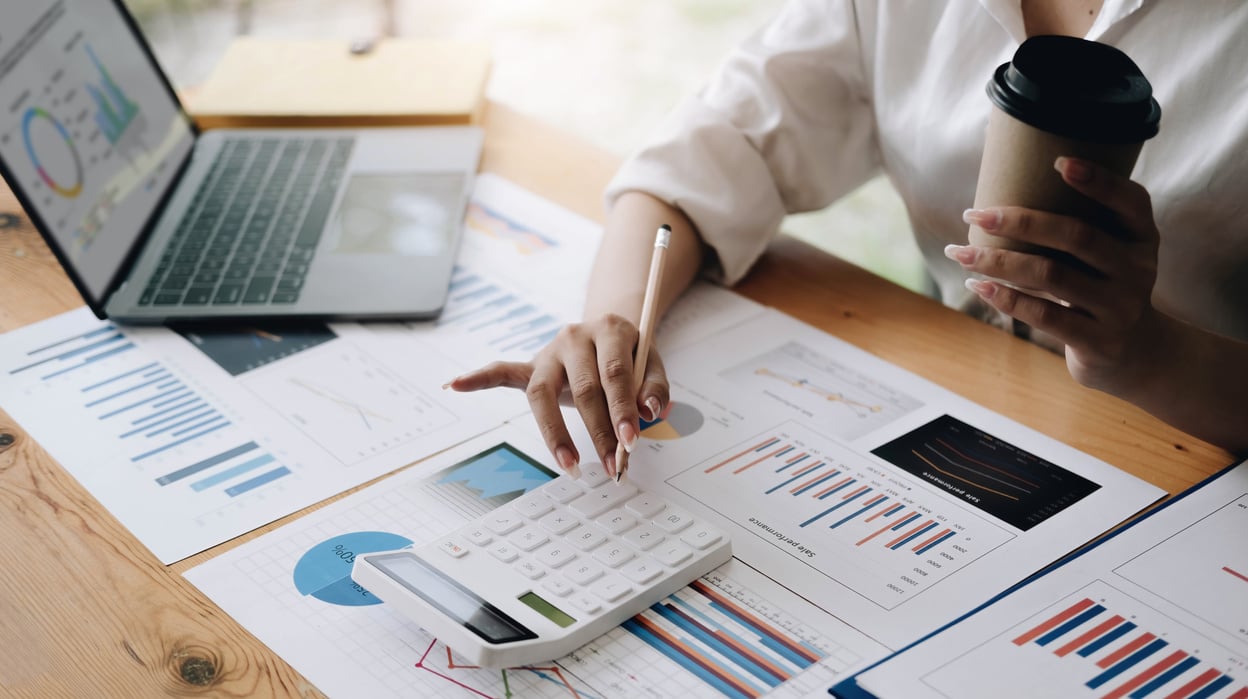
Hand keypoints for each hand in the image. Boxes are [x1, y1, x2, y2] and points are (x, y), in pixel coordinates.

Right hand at [445, 314, 668, 478]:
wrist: (608, 331)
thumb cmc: (630, 354)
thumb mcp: (652, 362)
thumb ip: (654, 386)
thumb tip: (649, 411)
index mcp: (610, 331)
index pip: (613, 374)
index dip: (621, 409)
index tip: (630, 442)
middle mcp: (574, 337)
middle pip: (582, 388)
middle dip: (598, 431)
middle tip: (611, 464)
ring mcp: (549, 352)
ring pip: (543, 393)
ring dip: (555, 433)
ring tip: (568, 465)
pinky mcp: (532, 366)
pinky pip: (502, 371)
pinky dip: (479, 378)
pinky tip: (455, 384)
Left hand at [947, 156, 1165, 394]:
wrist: (1134, 352)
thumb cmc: (1103, 286)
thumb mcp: (1110, 253)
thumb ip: (1080, 224)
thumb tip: (1009, 181)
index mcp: (1142, 237)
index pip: (1130, 201)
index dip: (1099, 181)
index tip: (1058, 161)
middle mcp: (1137, 269)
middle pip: (1077, 236)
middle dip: (1020, 222)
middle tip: (973, 214)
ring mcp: (1119, 307)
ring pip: (1051, 276)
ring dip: (998, 262)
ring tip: (959, 253)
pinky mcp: (1098, 340)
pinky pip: (1045, 315)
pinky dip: (1006, 298)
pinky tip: (977, 285)